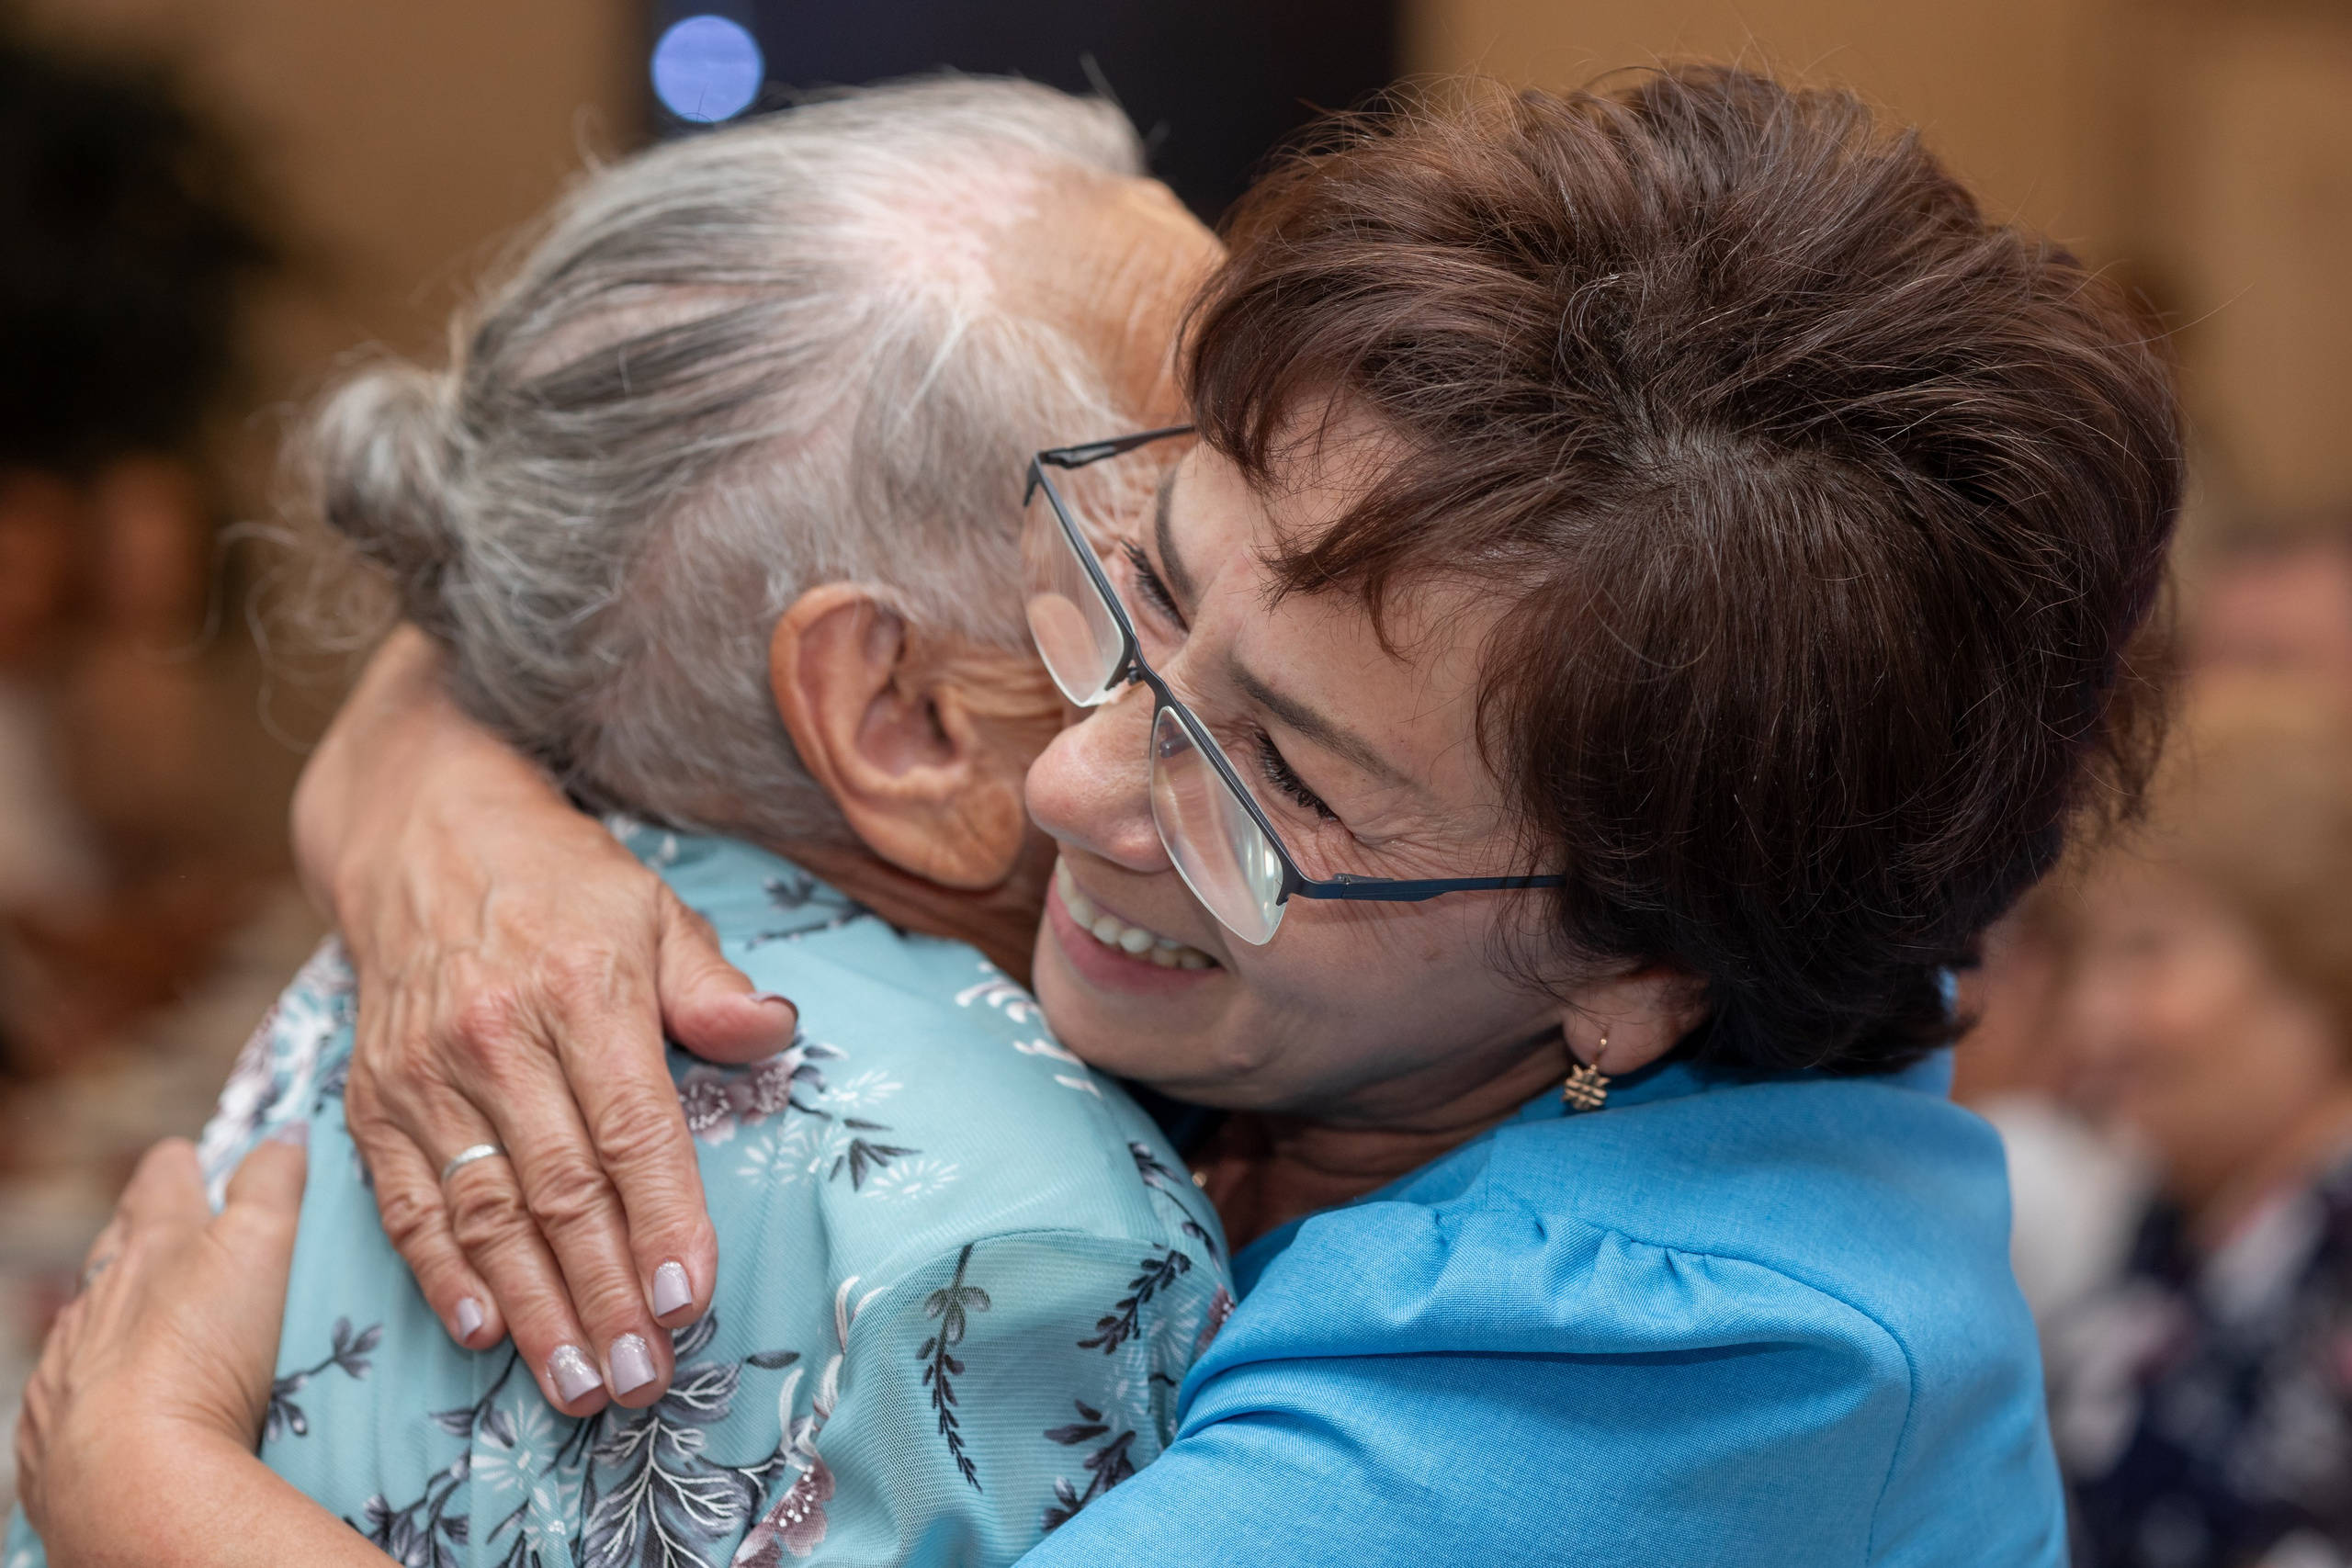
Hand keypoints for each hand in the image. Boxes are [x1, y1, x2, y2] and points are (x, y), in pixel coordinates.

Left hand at [17, 1136, 306, 1555]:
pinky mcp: (52, 1428)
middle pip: (116, 1247)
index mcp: (150, 1242)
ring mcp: (67, 1363)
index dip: (179, 1165)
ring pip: (88, 1318)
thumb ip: (273, 1183)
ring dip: (117, 1313)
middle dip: (144, 1238)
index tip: (191, 1159)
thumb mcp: (260, 1245)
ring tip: (153, 1326)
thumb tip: (288, 1132)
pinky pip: (69, 1389)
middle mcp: (98, 1294)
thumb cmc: (198, 1350)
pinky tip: (116, 1401)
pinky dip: (94, 1383)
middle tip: (178, 1240)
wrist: (129, 1474)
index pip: (161, 1179)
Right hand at [294, 628, 796, 1413]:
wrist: (420, 837)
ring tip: (577, 1385)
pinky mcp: (373, 1098)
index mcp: (581, 990)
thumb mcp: (655, 908)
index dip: (664, 1219)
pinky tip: (482, 1332)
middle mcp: (497, 1036)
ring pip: (484, 1214)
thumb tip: (774, 1032)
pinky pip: (406, 1202)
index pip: (633, 1127)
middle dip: (604, 1296)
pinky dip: (441, 1274)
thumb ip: (711, 986)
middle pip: (560, 1190)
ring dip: (533, 1309)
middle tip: (641, 1379)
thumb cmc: (562, 883)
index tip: (690, 1299)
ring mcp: (425, 1072)